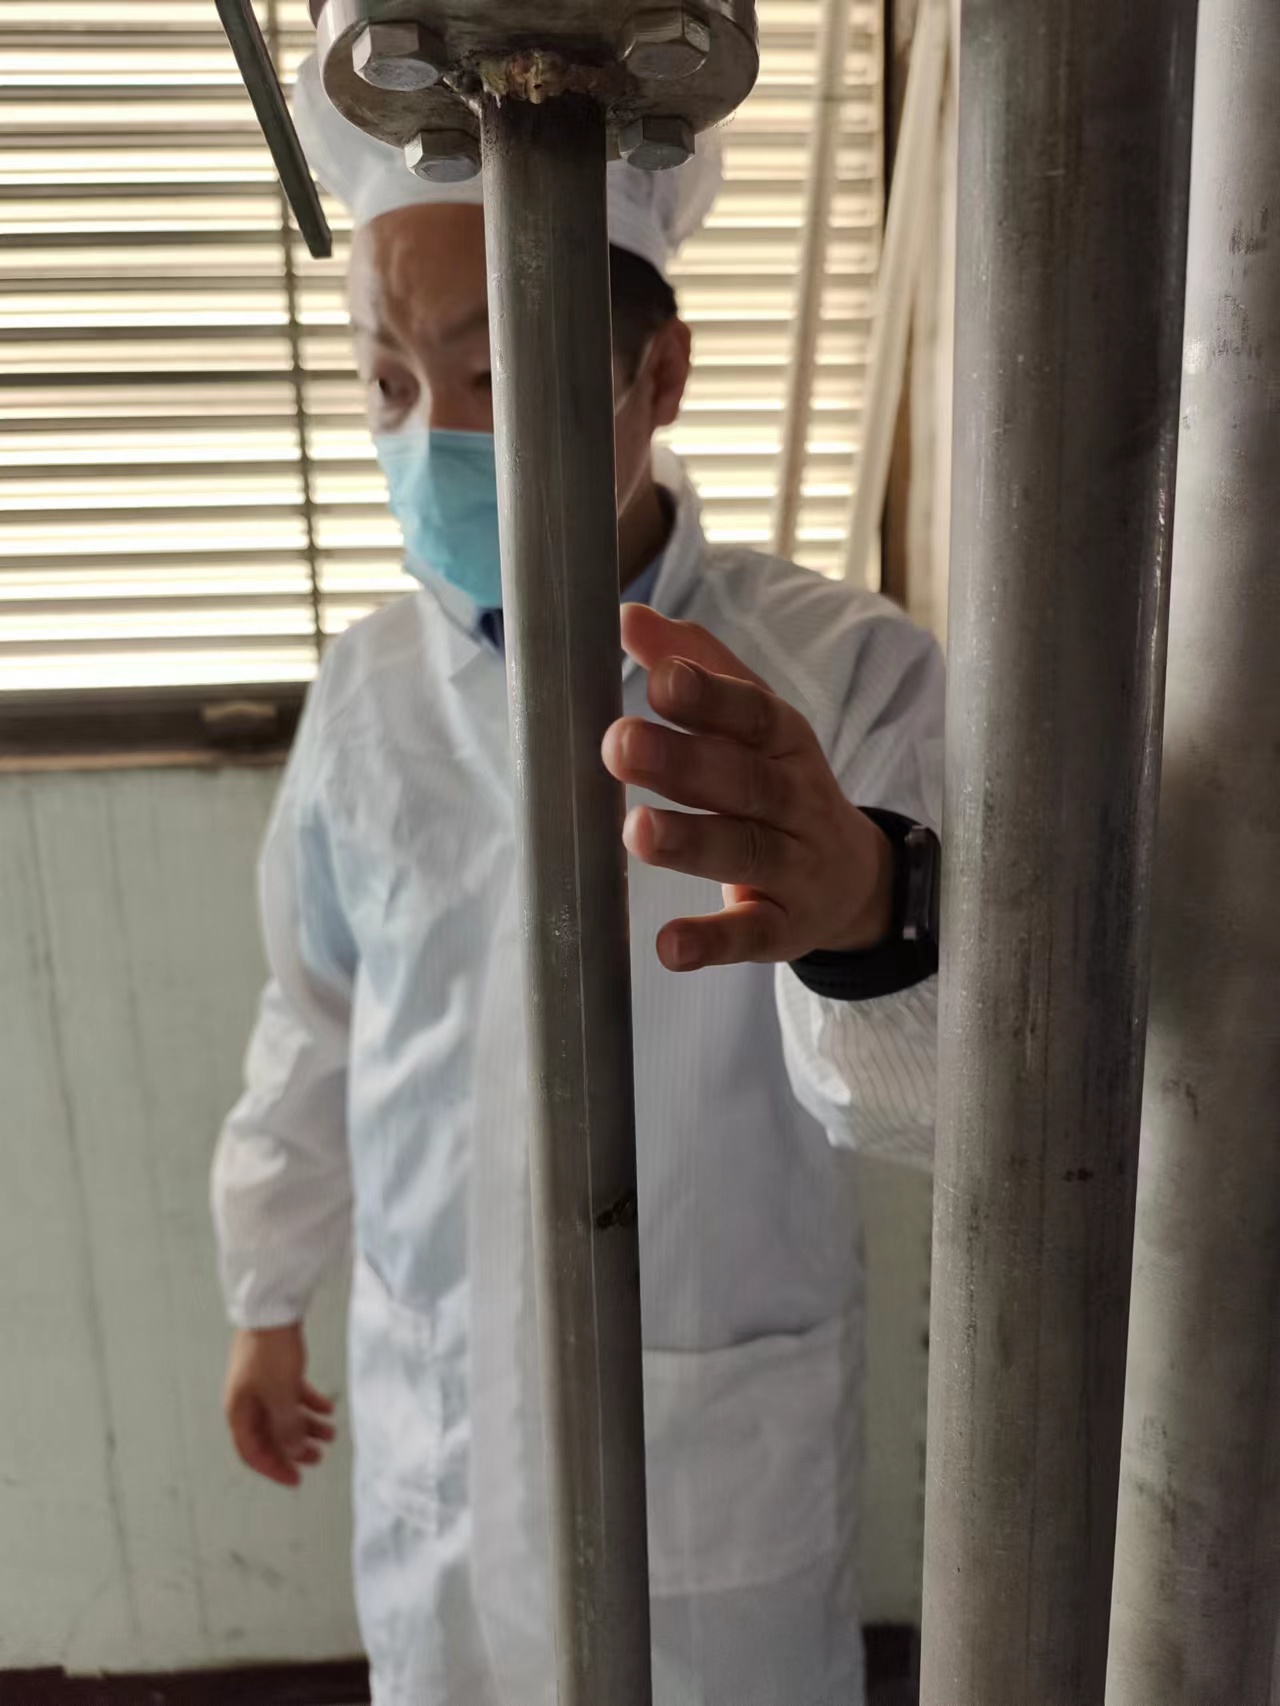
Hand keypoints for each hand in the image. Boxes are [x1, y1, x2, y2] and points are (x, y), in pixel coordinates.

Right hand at [223, 1323, 335, 1488]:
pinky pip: (291, 1395)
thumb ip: (287, 1427)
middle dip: (294, 1449)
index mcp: (239, 1411)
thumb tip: (294, 1453)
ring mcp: (260, 1384)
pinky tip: (328, 1409)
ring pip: (283, 1415)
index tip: (296, 1479)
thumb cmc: (270, 1352)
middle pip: (270, 1435)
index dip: (274, 1468)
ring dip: (306, 1427)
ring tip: (331, 1433)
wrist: (271, 1309)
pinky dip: (308, 1404)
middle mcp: (246, 1401)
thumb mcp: (281, 1395)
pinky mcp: (274, 1368)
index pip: (253, 1452)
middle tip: (318, 1458)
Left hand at [603, 605, 894, 972]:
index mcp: (784, 743)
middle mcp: (795, 801)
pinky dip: (711, 943)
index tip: (660, 679)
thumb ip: (695, 666)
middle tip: (618, 744)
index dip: (709, 698)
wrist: (855, 879)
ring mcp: (794, 868)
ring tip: (635, 831)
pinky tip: (667, 946)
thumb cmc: (779, 784)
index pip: (753, 715)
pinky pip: (751, 937)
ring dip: (691, 843)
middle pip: (741, 781)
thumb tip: (629, 616)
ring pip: (744, 852)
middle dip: (681, 763)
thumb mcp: (752, 723)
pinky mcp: (785, 929)